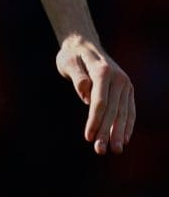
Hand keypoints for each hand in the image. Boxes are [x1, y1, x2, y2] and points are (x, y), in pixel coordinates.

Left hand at [56, 34, 136, 154]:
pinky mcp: (127, 90)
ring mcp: (125, 84)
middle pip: (113, 110)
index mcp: (103, 72)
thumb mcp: (68, 62)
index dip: (94, 121)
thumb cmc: (72, 56)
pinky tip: (124, 139)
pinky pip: (129, 110)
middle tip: (101, 151)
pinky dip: (127, 125)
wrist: (84, 44)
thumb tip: (86, 91)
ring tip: (114, 150)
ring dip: (118, 133)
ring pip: (123, 113)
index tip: (88, 137)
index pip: (100, 102)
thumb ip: (77, 76)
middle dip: (107, 132)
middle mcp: (119, 79)